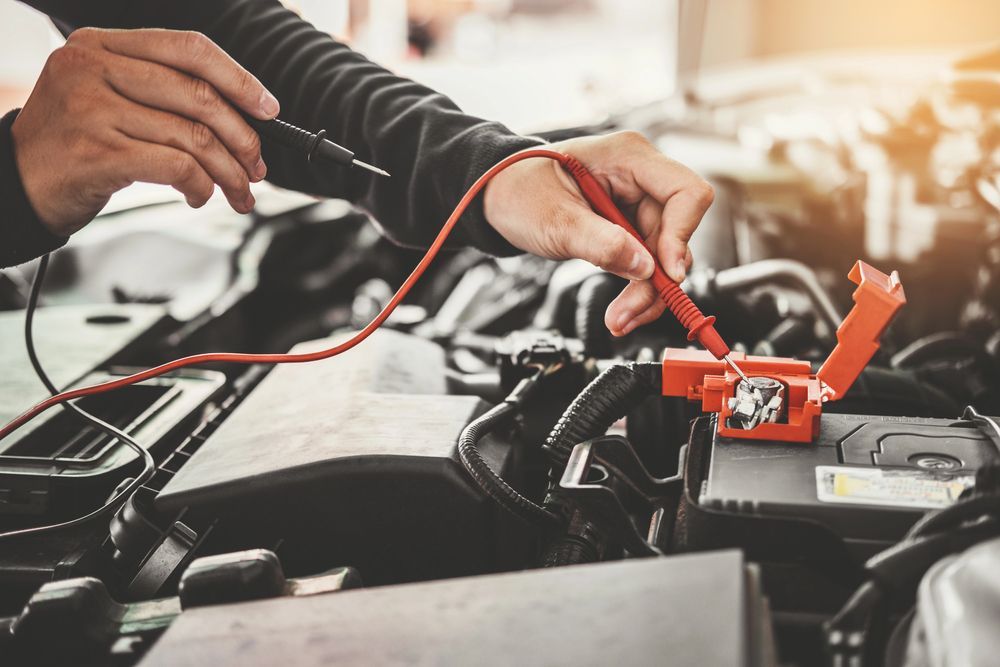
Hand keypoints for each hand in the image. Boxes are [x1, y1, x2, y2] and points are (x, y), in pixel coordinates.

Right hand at [11, 28, 279, 236]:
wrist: (16, 183)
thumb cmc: (73, 143)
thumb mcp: (107, 98)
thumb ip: (160, 93)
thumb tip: (240, 114)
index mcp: (100, 45)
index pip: (188, 48)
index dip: (238, 78)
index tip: (267, 108)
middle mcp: (92, 68)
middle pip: (198, 96)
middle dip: (242, 137)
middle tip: (257, 165)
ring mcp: (91, 109)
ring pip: (193, 136)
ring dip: (228, 172)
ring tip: (236, 190)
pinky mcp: (96, 153)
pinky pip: (176, 166)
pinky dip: (200, 185)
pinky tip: (199, 195)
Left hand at [483, 132, 713, 336]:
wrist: (497, 197)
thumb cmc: (518, 191)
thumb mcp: (554, 219)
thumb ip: (600, 243)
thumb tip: (643, 268)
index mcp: (628, 156)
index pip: (685, 192)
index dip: (682, 234)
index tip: (665, 273)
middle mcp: (640, 177)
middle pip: (676, 232)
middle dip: (658, 279)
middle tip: (630, 312)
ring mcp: (636, 202)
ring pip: (665, 254)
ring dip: (648, 292)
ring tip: (621, 318)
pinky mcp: (629, 227)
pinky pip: (647, 261)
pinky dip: (638, 289)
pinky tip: (623, 310)